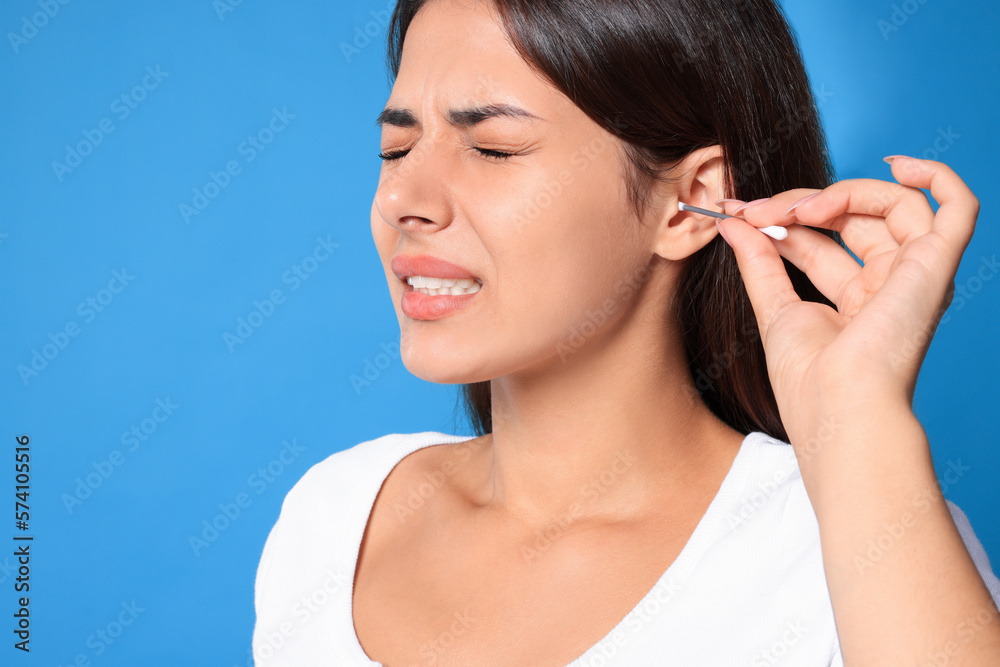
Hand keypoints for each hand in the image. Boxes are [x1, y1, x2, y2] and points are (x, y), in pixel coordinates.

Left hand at [715, 156, 977, 449]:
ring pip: (890, 204)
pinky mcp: (936, 266)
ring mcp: (916, 274)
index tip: (734, 212)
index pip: (819, 242)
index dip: (778, 220)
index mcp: (856, 301)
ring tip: (794, 210)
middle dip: (797, 205)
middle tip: (752, 210)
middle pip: (851, 219)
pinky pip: (957, 208)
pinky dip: (934, 177)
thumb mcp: (774, 308)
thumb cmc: (809, 377)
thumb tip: (732, 221)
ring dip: (836, 194)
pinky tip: (896, 165)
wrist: (837, 405)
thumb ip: (757, 261)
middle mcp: (890, 285)